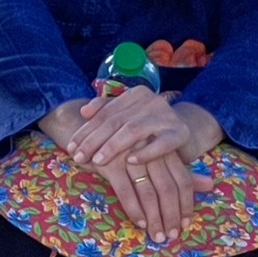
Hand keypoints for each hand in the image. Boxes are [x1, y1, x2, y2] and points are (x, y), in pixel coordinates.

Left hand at [72, 87, 199, 169]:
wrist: (186, 133)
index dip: (85, 131)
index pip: (104, 113)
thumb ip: (105, 111)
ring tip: (98, 161)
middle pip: (115, 121)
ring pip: (133, 130)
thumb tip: (84, 112)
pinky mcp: (180, 132)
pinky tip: (132, 161)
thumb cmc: (149, 127)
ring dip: (113, 147)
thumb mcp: (127, 117)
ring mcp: (166, 115)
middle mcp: (151, 100)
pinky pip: (161, 143)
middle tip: (78, 157)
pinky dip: (146, 152)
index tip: (71, 147)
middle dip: (93, 141)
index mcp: (135, 94)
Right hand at [90, 147, 209, 242]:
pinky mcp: (109, 163)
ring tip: (157, 236)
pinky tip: (140, 222)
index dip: (186, 204)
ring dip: (155, 218)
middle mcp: (150, 152)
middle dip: (171, 216)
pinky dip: (134, 209)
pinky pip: (126, 191)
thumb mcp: (154, 155)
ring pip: (149, 192)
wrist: (85, 131)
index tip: (185, 224)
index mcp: (163, 149)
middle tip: (172, 236)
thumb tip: (210, 184)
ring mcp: (129, 157)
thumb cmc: (123, 146)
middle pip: (169, 188)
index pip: (183, 179)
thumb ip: (180, 170)